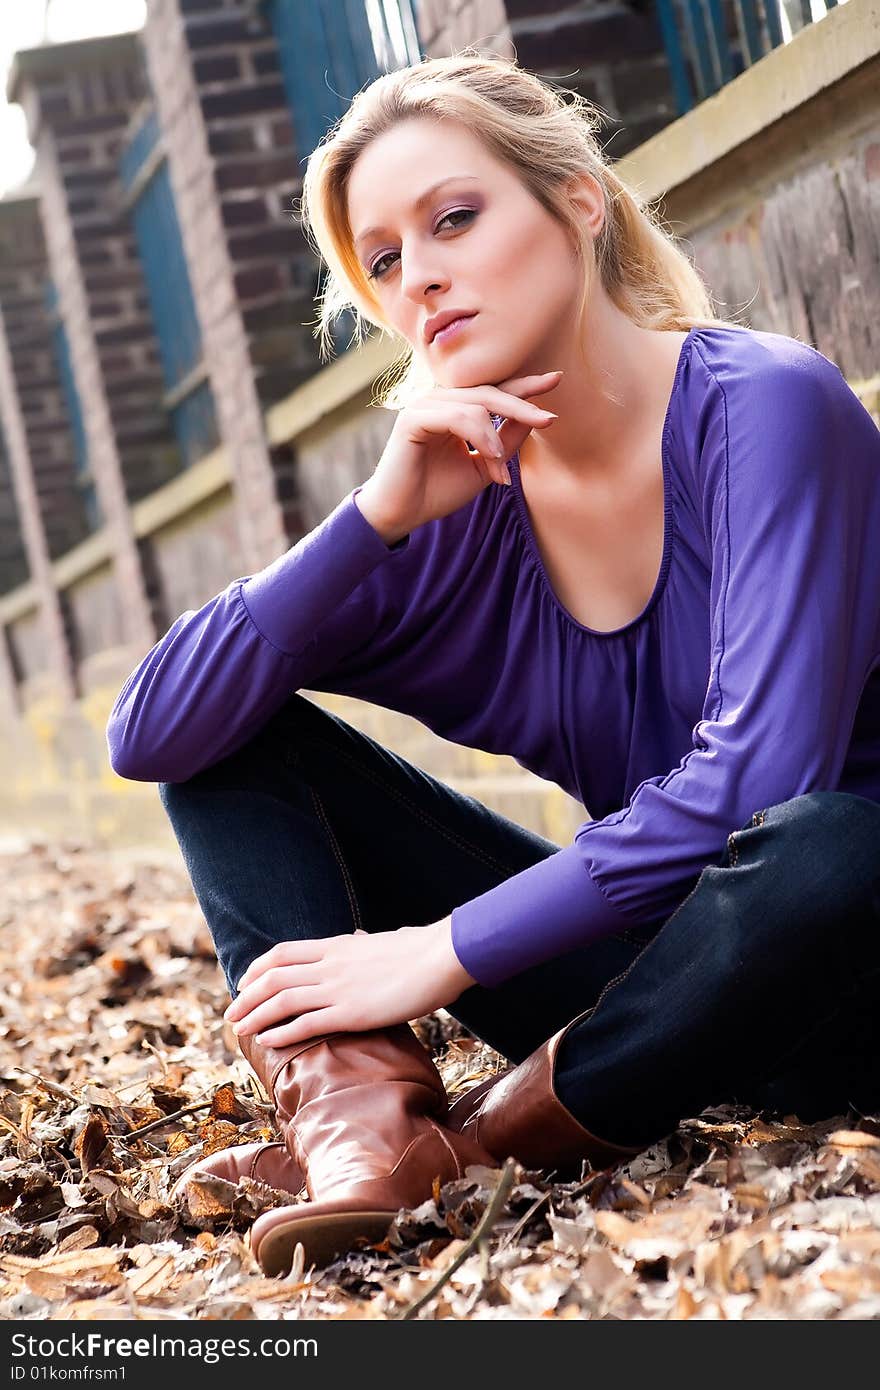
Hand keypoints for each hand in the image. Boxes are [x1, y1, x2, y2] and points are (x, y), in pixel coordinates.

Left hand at [223, 918, 476, 1046]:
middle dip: (246, 997)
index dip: (257, 969)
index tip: (244, 983)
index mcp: (336, 946)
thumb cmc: (421, 950)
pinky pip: (307, 1023)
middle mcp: (330, 965)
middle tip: (230, 1015)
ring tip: (239, 1031)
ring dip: (255, 1016)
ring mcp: (339, 988)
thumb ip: (364, 946)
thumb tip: (362, 940)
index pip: (282, 953)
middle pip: (272, 977)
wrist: (441, 956)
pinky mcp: (352, 1012)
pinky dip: (283, 1033)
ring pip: (281, 1000)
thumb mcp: (382, 942)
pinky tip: (269, 1042)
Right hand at [356, 371, 562, 543]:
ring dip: (495, 438)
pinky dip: (479, 434)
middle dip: (522, 404)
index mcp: (453, 408)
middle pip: (490, 392)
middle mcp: (438, 400)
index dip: (524, 386)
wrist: (402, 514)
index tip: (556, 380)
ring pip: (476, 405)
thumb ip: (506, 441)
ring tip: (499, 467)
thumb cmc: (436, 491)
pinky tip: (489, 455)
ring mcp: (424, 405)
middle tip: (549, 419)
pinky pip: (457, 417)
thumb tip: (537, 418)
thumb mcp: (483, 465)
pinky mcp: (413, 418)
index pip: (494, 390)